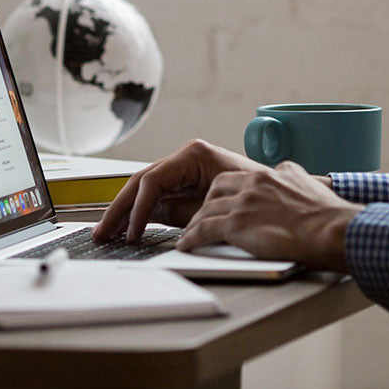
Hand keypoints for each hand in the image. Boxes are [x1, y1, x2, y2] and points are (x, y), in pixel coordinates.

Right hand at [92, 140, 269, 242]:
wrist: (286, 206)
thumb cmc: (255, 201)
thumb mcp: (209, 212)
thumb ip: (175, 214)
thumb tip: (143, 222)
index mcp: (193, 155)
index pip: (152, 181)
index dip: (136, 209)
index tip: (130, 233)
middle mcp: (187, 157)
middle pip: (141, 182)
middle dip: (119, 209)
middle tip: (102, 232)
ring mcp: (185, 168)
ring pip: (145, 188)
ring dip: (125, 211)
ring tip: (107, 232)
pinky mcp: (187, 182)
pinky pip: (158, 196)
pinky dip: (142, 212)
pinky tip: (128, 228)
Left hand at [176, 161, 362, 271]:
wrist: (332, 230)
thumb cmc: (328, 217)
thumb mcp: (308, 183)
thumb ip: (292, 178)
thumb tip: (288, 174)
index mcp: (269, 174)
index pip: (235, 179)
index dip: (224, 193)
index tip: (218, 202)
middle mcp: (252, 183)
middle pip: (215, 190)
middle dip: (205, 204)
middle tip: (200, 217)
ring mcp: (243, 203)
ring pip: (206, 210)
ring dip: (195, 223)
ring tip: (188, 234)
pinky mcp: (237, 224)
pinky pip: (204, 230)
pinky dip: (192, 238)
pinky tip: (187, 245)